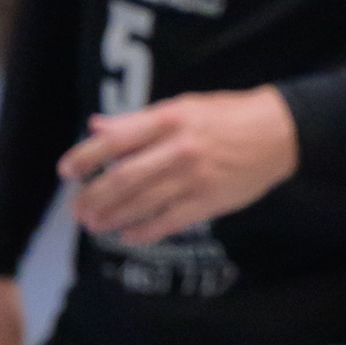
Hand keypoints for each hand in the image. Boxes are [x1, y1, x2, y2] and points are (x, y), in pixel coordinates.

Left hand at [59, 86, 298, 248]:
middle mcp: (177, 149)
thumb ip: (138, 120)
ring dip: (114, 217)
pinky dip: (146, 231)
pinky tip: (129, 237)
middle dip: (94, 197)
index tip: (66, 171)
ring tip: (95, 225)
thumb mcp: (183, 106)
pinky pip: (170, 220)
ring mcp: (194, 177)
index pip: (115, 140)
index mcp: (168, 120)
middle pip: (123, 178)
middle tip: (79, 209)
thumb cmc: (229, 116)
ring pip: (143, 203)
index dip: (86, 157)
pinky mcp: (209, 200)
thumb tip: (98, 125)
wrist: (279, 133)